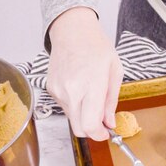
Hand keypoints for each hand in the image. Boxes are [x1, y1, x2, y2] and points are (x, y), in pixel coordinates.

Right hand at [47, 7, 123, 139]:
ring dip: (83, 116)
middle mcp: (71, 90)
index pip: (90, 124)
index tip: (105, 134)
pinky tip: (80, 89)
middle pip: (78, 128)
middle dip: (92, 130)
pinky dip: (75, 105)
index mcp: (91, 84)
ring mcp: (58, 90)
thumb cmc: (96, 46)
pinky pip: (65, 107)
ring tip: (91, 96)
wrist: (72, 31)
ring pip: (72, 118)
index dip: (98, 135)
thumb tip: (109, 122)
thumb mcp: (115, 71)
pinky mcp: (50, 89)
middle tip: (102, 123)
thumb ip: (111, 101)